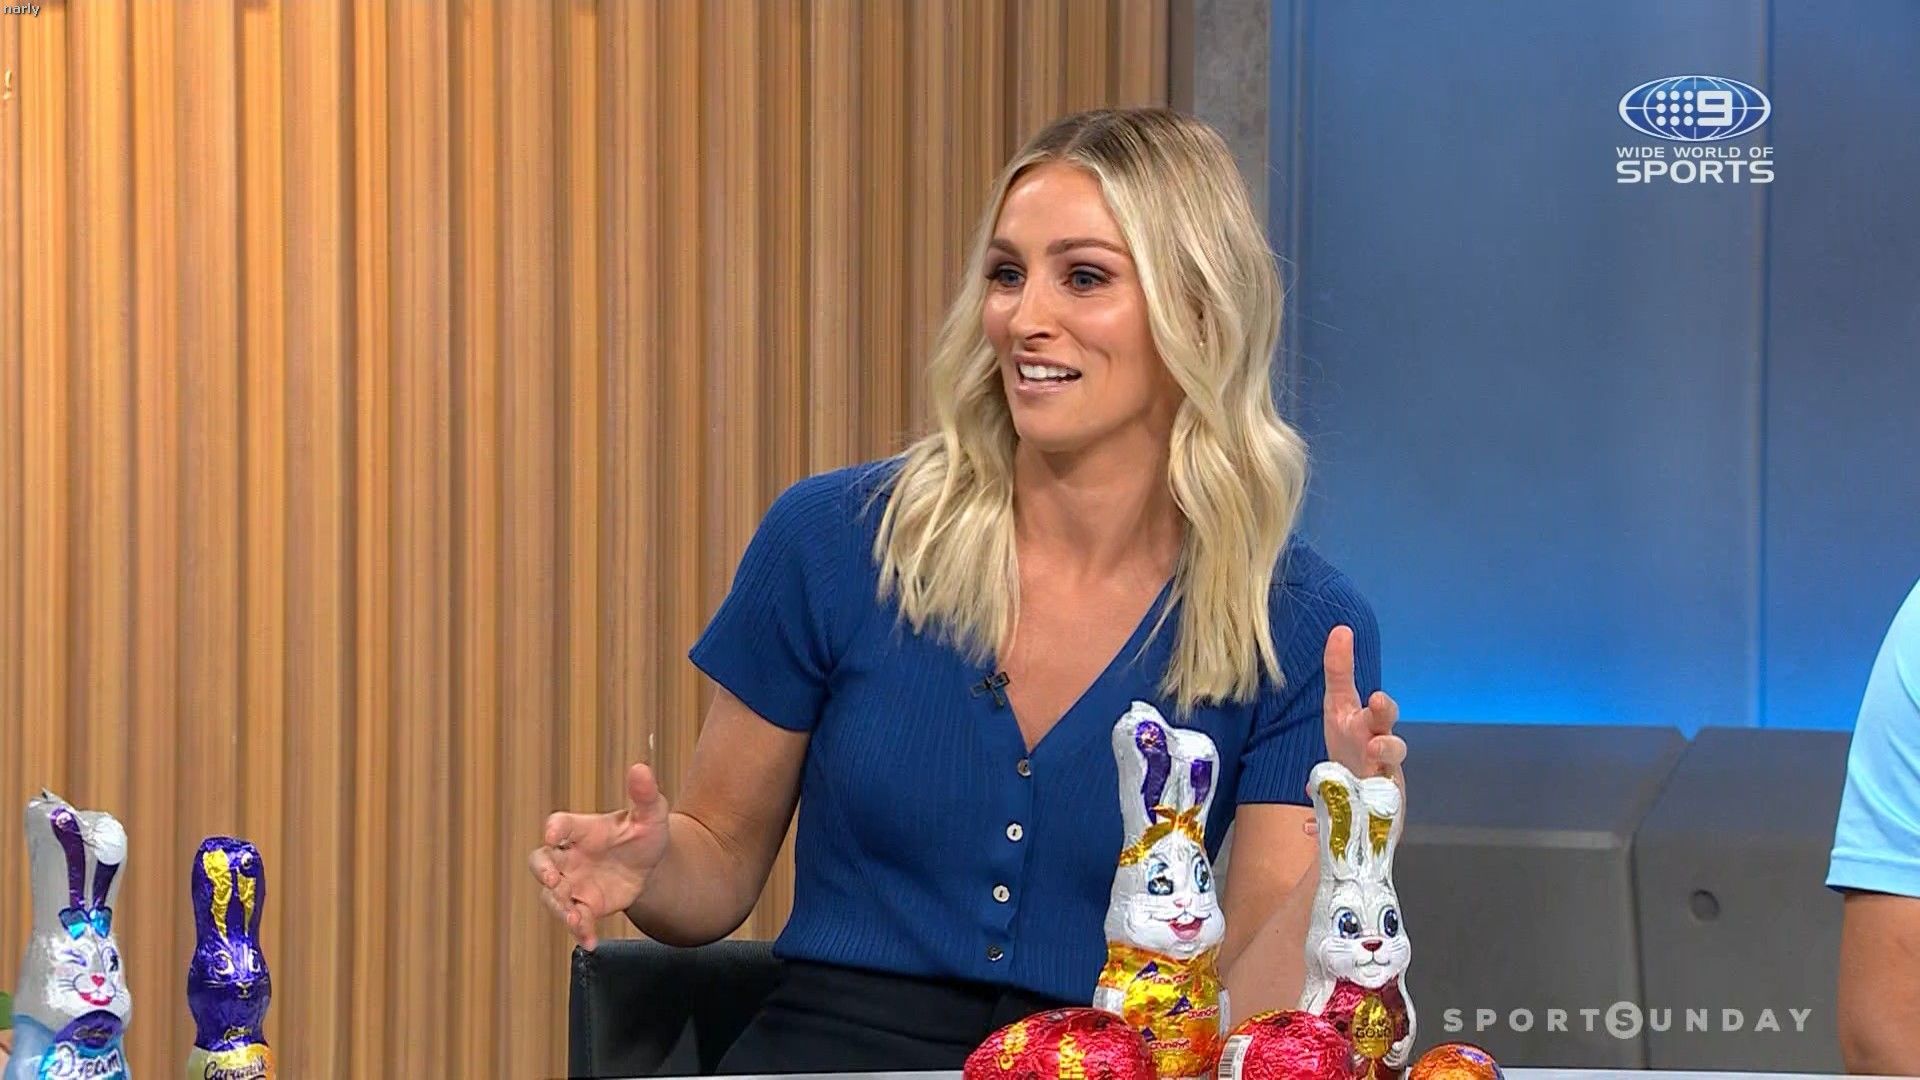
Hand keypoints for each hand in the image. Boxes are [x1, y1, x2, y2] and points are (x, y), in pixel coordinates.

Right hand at [528, 763, 672, 949]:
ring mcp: (573, 882)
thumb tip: (641, 768)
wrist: (651, 866)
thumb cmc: (644, 833)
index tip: (553, 833)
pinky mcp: (583, 905)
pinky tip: (590, 941)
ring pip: (551, 896)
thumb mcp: (651, 814)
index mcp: (580, 829)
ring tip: (575, 920)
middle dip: (542, 872)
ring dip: (559, 908)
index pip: (559, 825)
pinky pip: (573, 920)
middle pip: (540, 861)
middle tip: (554, 881)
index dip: (554, 828)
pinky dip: (579, 931)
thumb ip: (644, 794)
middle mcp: (569, 856)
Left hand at [1302, 626, 1405, 838]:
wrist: (1362, 814)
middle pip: (1384, 718)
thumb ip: (1334, 683)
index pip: (1344, 685)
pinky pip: (1379, 799)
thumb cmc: (1347, 762)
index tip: (1341, 632)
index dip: (1341, 660)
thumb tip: (1340, 630)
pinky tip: (1322, 820)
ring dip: (1386, 748)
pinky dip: (1359, 806)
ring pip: (1393, 752)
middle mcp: (1371, 738)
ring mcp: (1383, 768)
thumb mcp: (1334, 719)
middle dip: (1385, 708)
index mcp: (1349, 719)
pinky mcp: (1389, 797)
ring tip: (1374, 749)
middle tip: (1379, 700)